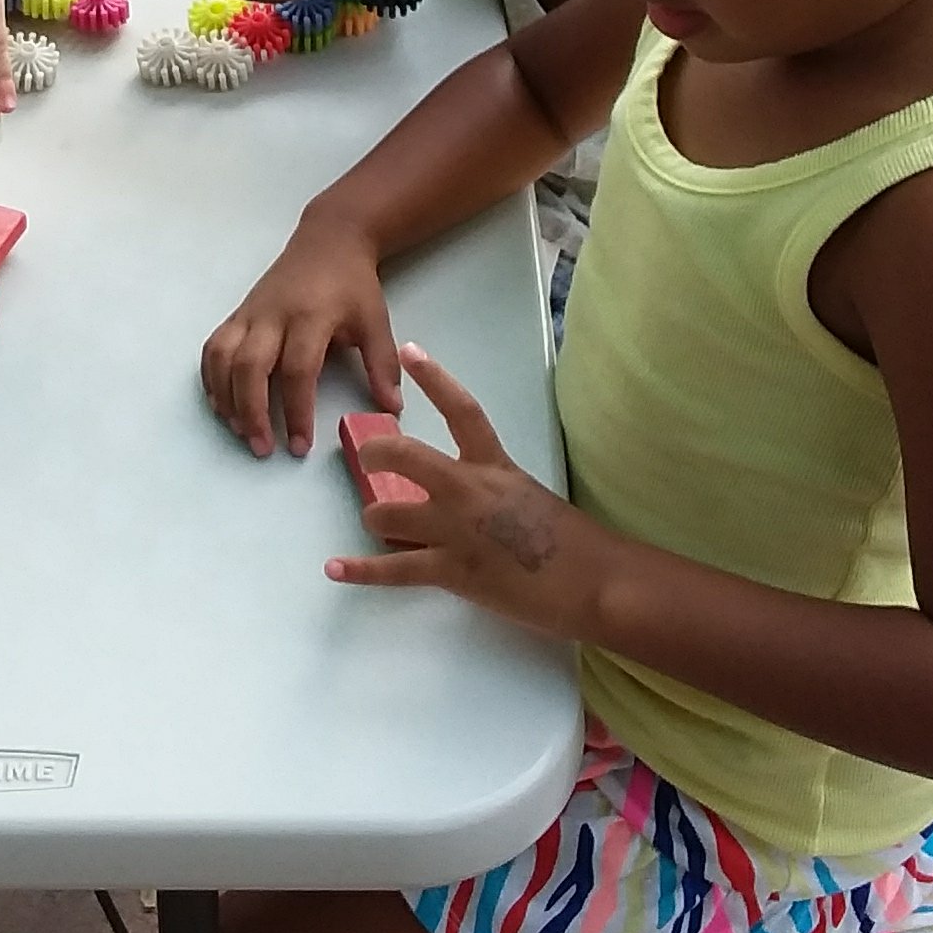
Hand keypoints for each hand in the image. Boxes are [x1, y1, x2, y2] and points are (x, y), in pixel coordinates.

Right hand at [201, 209, 399, 457]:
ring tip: (238, 430)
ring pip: (223, 357)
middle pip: (251, 366)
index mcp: (311, 316)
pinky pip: (213, 347)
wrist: (328, 240)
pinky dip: (210, 378)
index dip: (296, 411)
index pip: (298, 370)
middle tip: (262, 448)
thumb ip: (382, 365)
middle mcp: (274, 315)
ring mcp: (250, 313)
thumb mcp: (376, 321)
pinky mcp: (237, 313)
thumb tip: (391, 410)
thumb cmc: (353, 285)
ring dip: (226, 398)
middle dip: (252, 411)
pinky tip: (220, 404)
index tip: (300, 446)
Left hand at [326, 345, 596, 635]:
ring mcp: (457, 530)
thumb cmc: (575, 544)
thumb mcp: (530, 498)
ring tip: (380, 527)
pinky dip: (360, 571)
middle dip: (376, 452)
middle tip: (365, 455)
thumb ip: (492, 491)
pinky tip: (334, 569)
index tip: (410, 350)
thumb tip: (461, 503)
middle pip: (404, 456)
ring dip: (377, 519)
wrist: (597, 581)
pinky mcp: (453, 571)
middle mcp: (470, 490)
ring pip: (387, 513)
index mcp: (495, 466)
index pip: (462, 410)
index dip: (435, 378)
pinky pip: (393, 570)